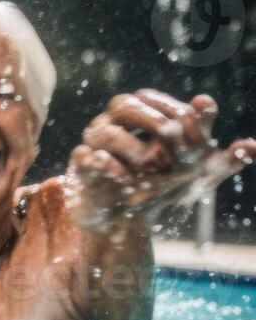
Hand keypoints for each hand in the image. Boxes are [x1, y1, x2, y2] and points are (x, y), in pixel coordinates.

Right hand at [67, 90, 255, 232]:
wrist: (124, 220)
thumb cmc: (161, 189)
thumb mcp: (199, 177)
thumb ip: (225, 161)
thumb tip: (252, 146)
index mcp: (141, 122)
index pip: (152, 98)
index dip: (173, 104)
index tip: (199, 112)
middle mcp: (115, 129)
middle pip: (123, 103)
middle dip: (150, 117)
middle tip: (172, 132)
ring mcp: (95, 149)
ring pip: (103, 131)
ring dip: (129, 144)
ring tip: (151, 163)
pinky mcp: (81, 172)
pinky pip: (85, 159)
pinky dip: (107, 167)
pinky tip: (129, 180)